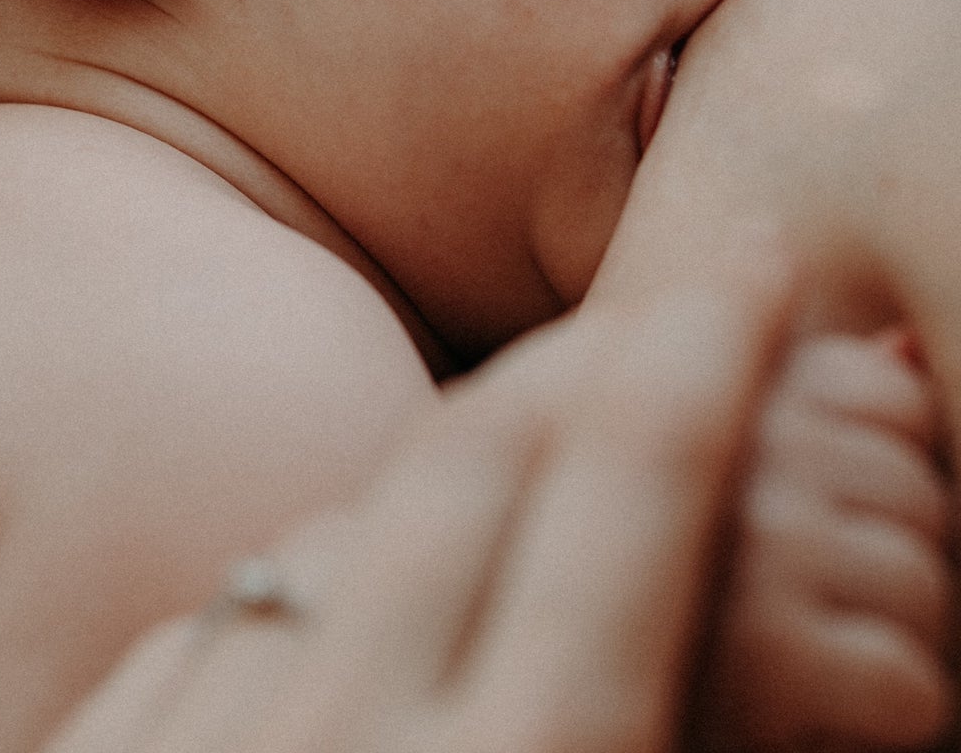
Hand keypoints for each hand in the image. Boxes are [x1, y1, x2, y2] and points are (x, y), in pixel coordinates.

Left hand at [41, 271, 790, 752]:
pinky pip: (209, 620)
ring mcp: (202, 752)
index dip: (708, 354)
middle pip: (485, 458)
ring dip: (448, 467)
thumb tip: (728, 596)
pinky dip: (305, 583)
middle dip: (591, 354)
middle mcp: (358, 743)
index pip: (634, 493)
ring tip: (517, 437)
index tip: (758, 257)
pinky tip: (344, 590)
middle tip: (665, 298)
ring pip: (342, 527)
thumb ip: (687, 705)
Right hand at [692, 330, 954, 750]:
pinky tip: (822, 714)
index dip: (893, 480)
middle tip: (823, 610)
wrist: (600, 706)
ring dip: (905, 645)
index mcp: (721, 384)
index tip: (830, 530)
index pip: (901, 399)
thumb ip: (815, 406)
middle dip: (903, 564)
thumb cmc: (684, 599)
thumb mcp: (727, 478)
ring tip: (822, 661)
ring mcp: (746, 542)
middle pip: (923, 494)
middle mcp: (727, 442)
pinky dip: (897, 717)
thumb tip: (910, 344)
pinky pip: (911, 684)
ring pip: (925, 587)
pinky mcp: (765, 658)